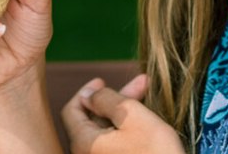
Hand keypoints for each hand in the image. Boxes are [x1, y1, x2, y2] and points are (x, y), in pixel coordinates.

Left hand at [62, 75, 185, 153]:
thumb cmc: (155, 153)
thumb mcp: (132, 115)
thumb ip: (106, 99)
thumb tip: (88, 94)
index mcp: (84, 143)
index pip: (71, 110)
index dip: (87, 91)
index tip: (103, 81)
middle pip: (92, 120)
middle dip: (115, 99)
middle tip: (140, 84)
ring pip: (107, 131)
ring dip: (125, 112)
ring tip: (148, 98)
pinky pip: (115, 144)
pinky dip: (127, 129)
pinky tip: (145, 121)